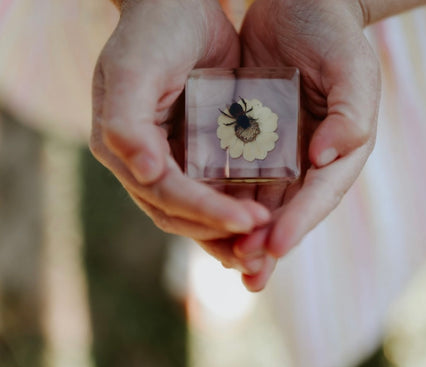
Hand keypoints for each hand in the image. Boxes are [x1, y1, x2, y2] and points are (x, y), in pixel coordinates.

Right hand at [90, 0, 270, 276]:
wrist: (177, 5)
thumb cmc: (154, 31)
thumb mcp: (134, 69)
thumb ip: (128, 123)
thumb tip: (143, 173)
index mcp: (125, 148)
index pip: (167, 195)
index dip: (206, 213)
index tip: (248, 222)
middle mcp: (146, 161)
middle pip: (182, 215)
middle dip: (222, 234)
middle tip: (264, 250)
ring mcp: (173, 157)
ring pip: (202, 209)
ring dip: (232, 233)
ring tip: (268, 250)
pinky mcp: (198, 149)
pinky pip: (220, 186)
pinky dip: (240, 204)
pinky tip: (269, 216)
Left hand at [226, 0, 380, 289]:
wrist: (302, 5)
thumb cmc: (332, 33)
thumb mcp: (351, 67)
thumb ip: (351, 114)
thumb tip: (329, 158)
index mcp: (343, 147)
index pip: (321, 192)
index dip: (299, 221)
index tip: (274, 245)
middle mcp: (315, 158)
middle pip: (292, 209)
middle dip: (270, 243)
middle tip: (247, 273)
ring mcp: (285, 151)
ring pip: (265, 202)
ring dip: (246, 235)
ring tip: (228, 265)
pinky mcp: (257, 140)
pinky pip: (241, 176)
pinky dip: (228, 202)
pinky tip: (207, 222)